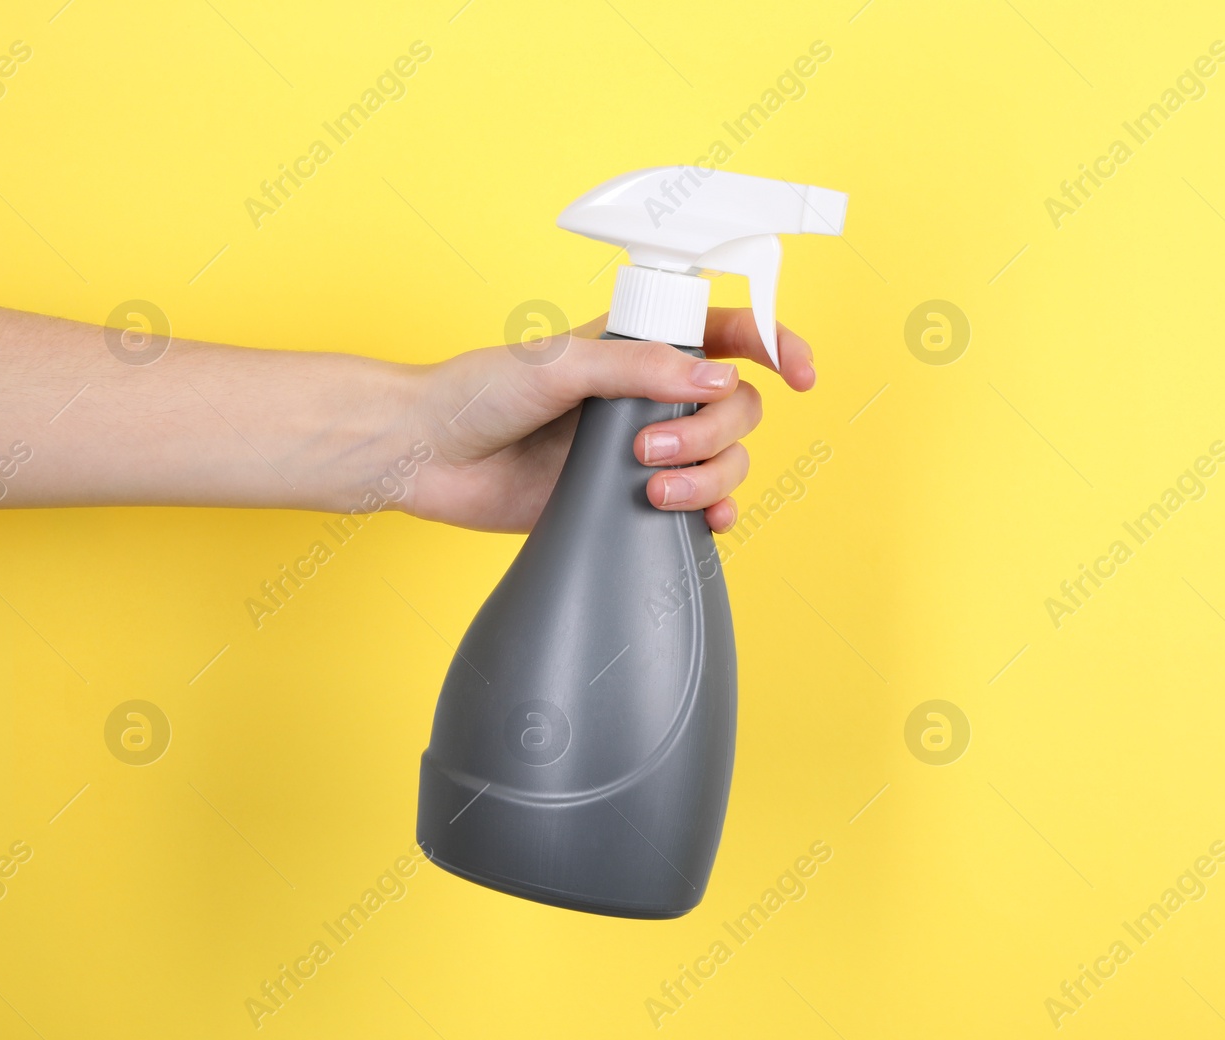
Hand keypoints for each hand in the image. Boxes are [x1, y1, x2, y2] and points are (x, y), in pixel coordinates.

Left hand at [405, 309, 815, 533]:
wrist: (426, 457)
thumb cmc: (477, 394)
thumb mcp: (558, 364)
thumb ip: (638, 366)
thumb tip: (716, 378)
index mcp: (638, 344)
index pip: (727, 332)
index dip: (774, 343)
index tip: (798, 371)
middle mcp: (650, 393)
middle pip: (736, 404)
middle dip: (711, 430)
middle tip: (647, 446)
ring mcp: (643, 447)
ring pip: (725, 458)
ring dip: (708, 475)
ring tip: (651, 487)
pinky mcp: (629, 498)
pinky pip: (700, 505)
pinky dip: (712, 512)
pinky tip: (703, 521)